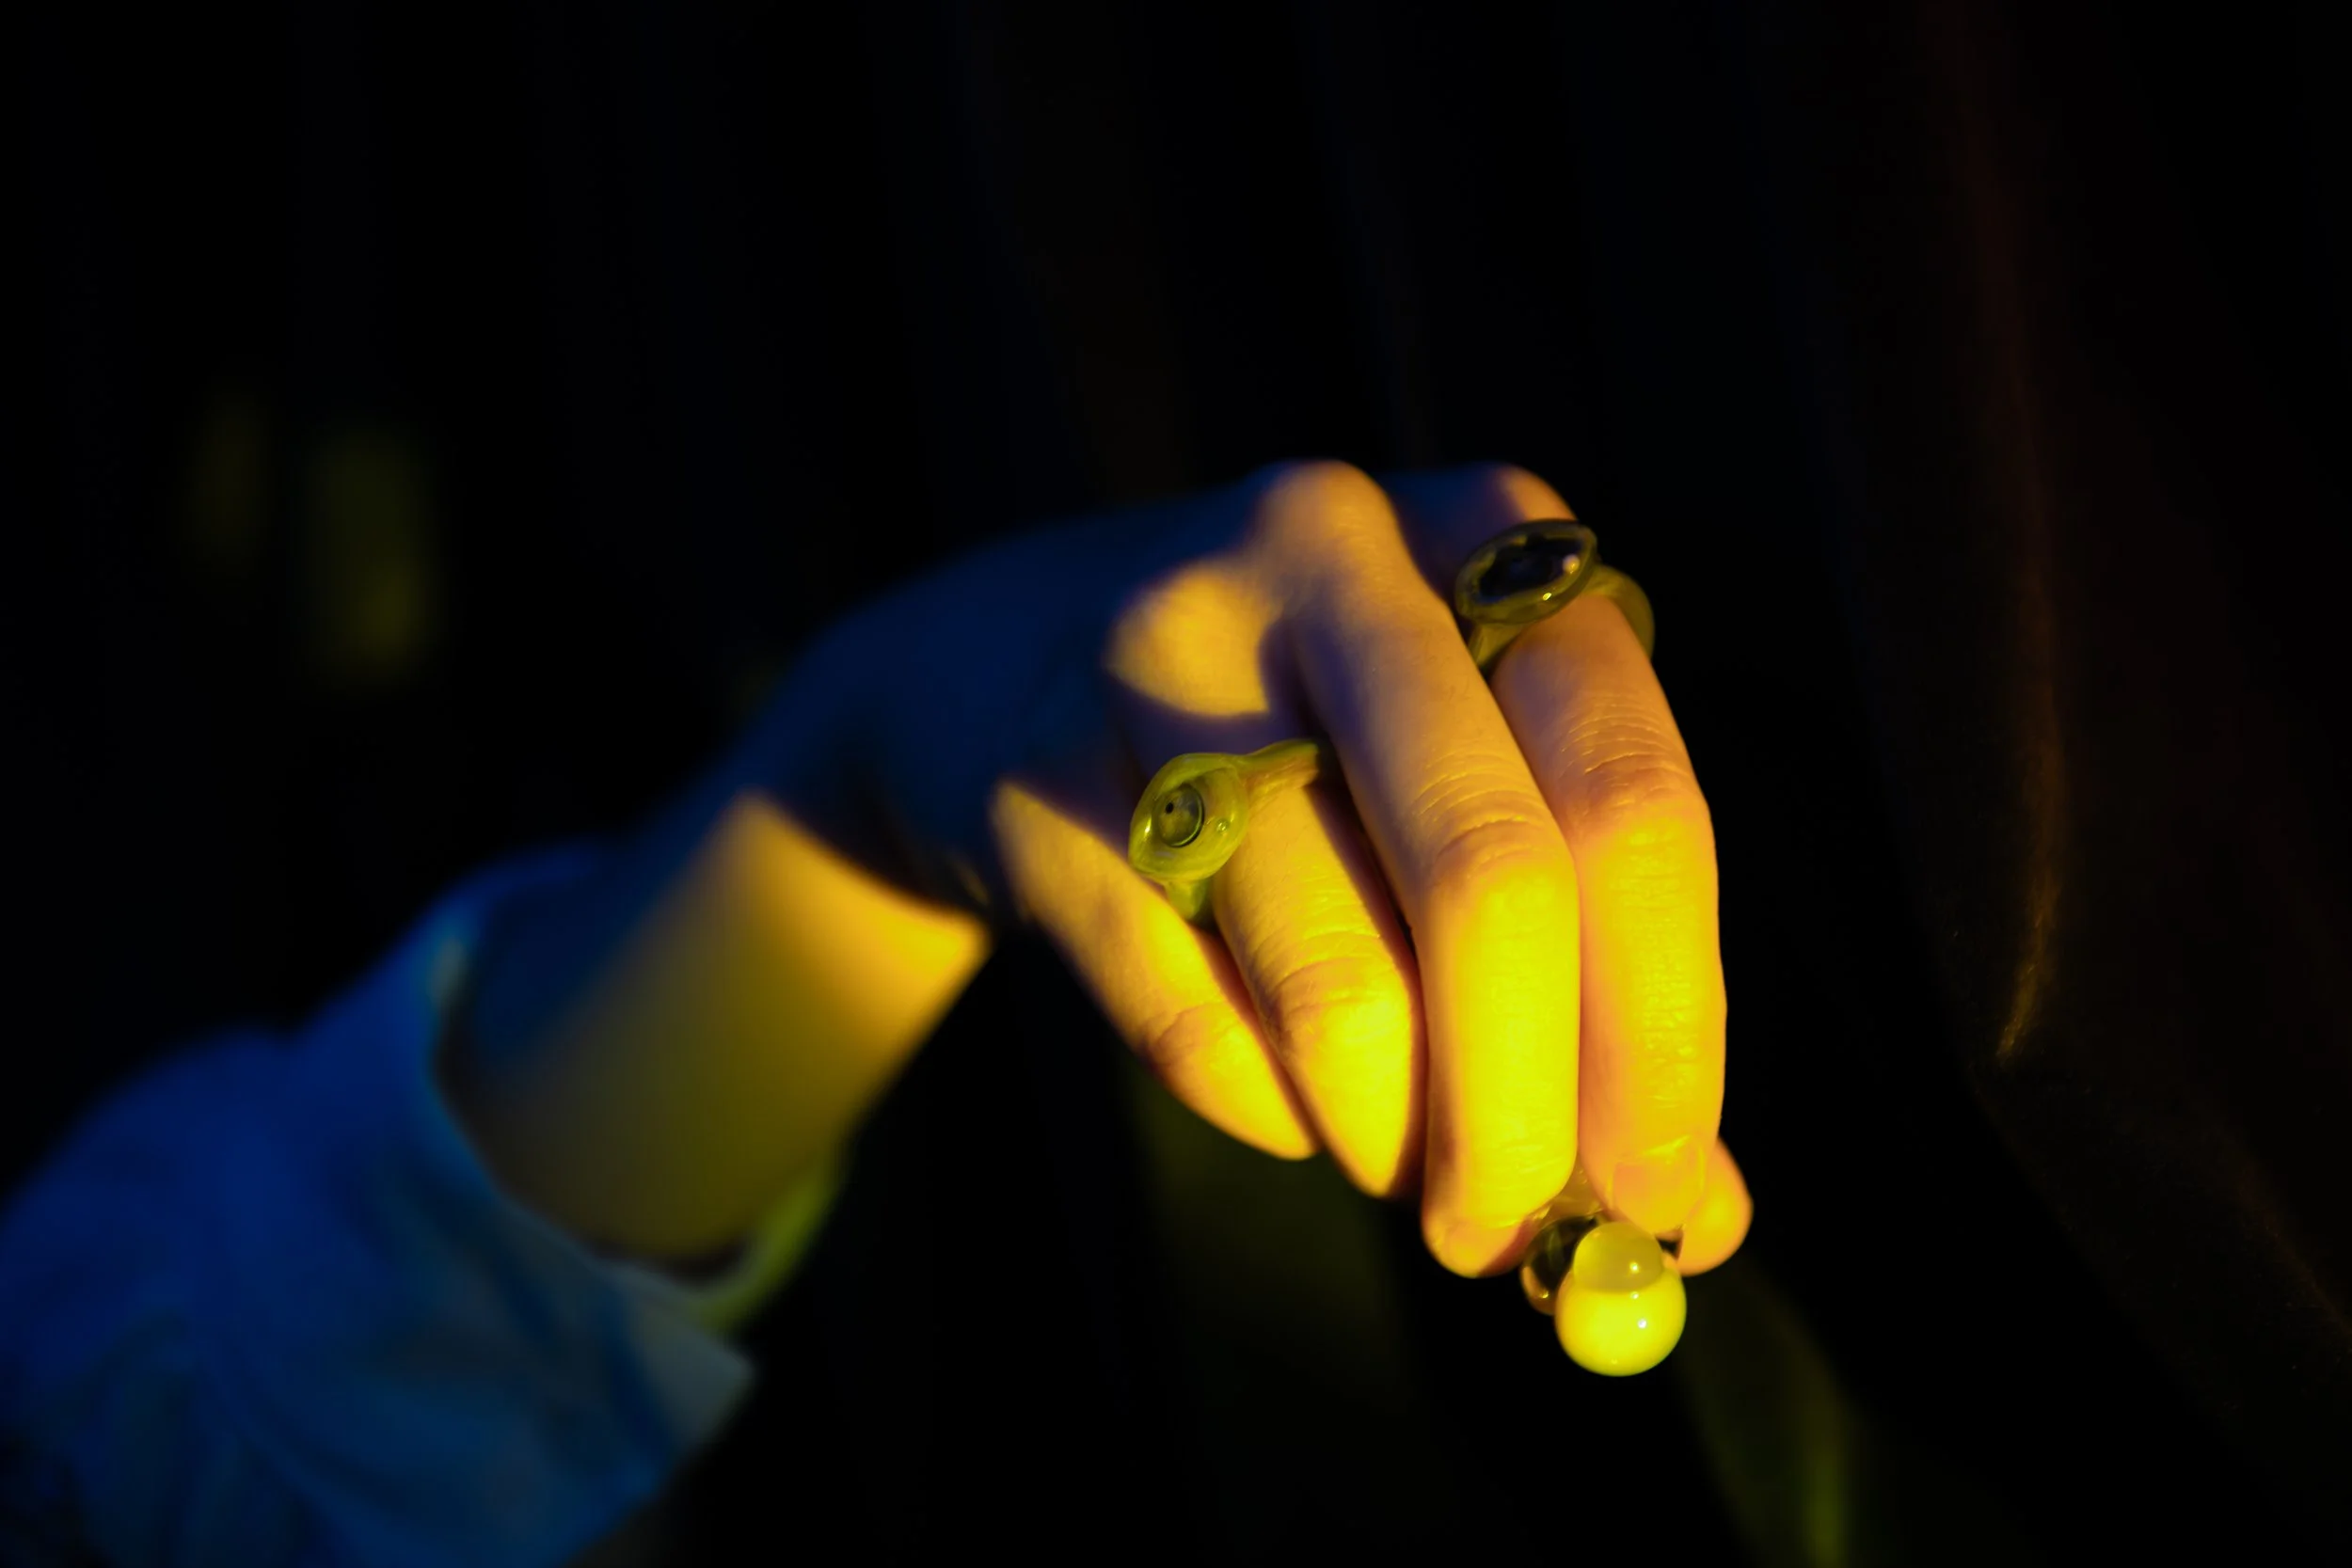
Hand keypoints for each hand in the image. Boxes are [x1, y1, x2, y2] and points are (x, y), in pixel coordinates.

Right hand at [779, 460, 1748, 1277]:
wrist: (990, 671)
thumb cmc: (1300, 746)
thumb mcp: (1461, 777)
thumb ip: (1591, 972)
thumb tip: (1700, 1220)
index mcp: (1494, 537)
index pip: (1633, 799)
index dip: (1665, 1020)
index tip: (1668, 1187)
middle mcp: (1335, 556)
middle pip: (1490, 874)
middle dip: (1526, 1108)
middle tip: (1515, 1236)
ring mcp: (1163, 651)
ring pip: (1333, 970)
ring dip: (1392, 1133)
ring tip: (1407, 1174)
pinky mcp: (1036, 777)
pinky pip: (1188, 1017)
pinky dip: (1267, 1110)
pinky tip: (1289, 1106)